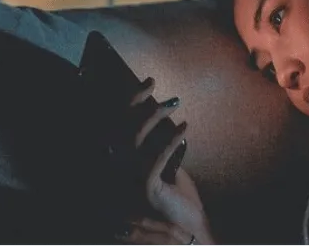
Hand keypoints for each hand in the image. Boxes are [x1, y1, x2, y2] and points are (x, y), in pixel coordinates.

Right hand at [127, 79, 213, 242]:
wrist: (191, 225)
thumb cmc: (180, 195)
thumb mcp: (168, 163)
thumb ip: (159, 143)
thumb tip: (161, 112)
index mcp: (123, 164)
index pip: (117, 126)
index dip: (130, 102)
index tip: (149, 82)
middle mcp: (120, 171)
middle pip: (119, 128)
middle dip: (138, 102)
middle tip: (159, 87)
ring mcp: (130, 182)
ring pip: (134, 140)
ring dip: (155, 116)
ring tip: (175, 103)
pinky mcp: (147, 191)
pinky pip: (154, 159)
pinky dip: (170, 140)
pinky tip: (184, 128)